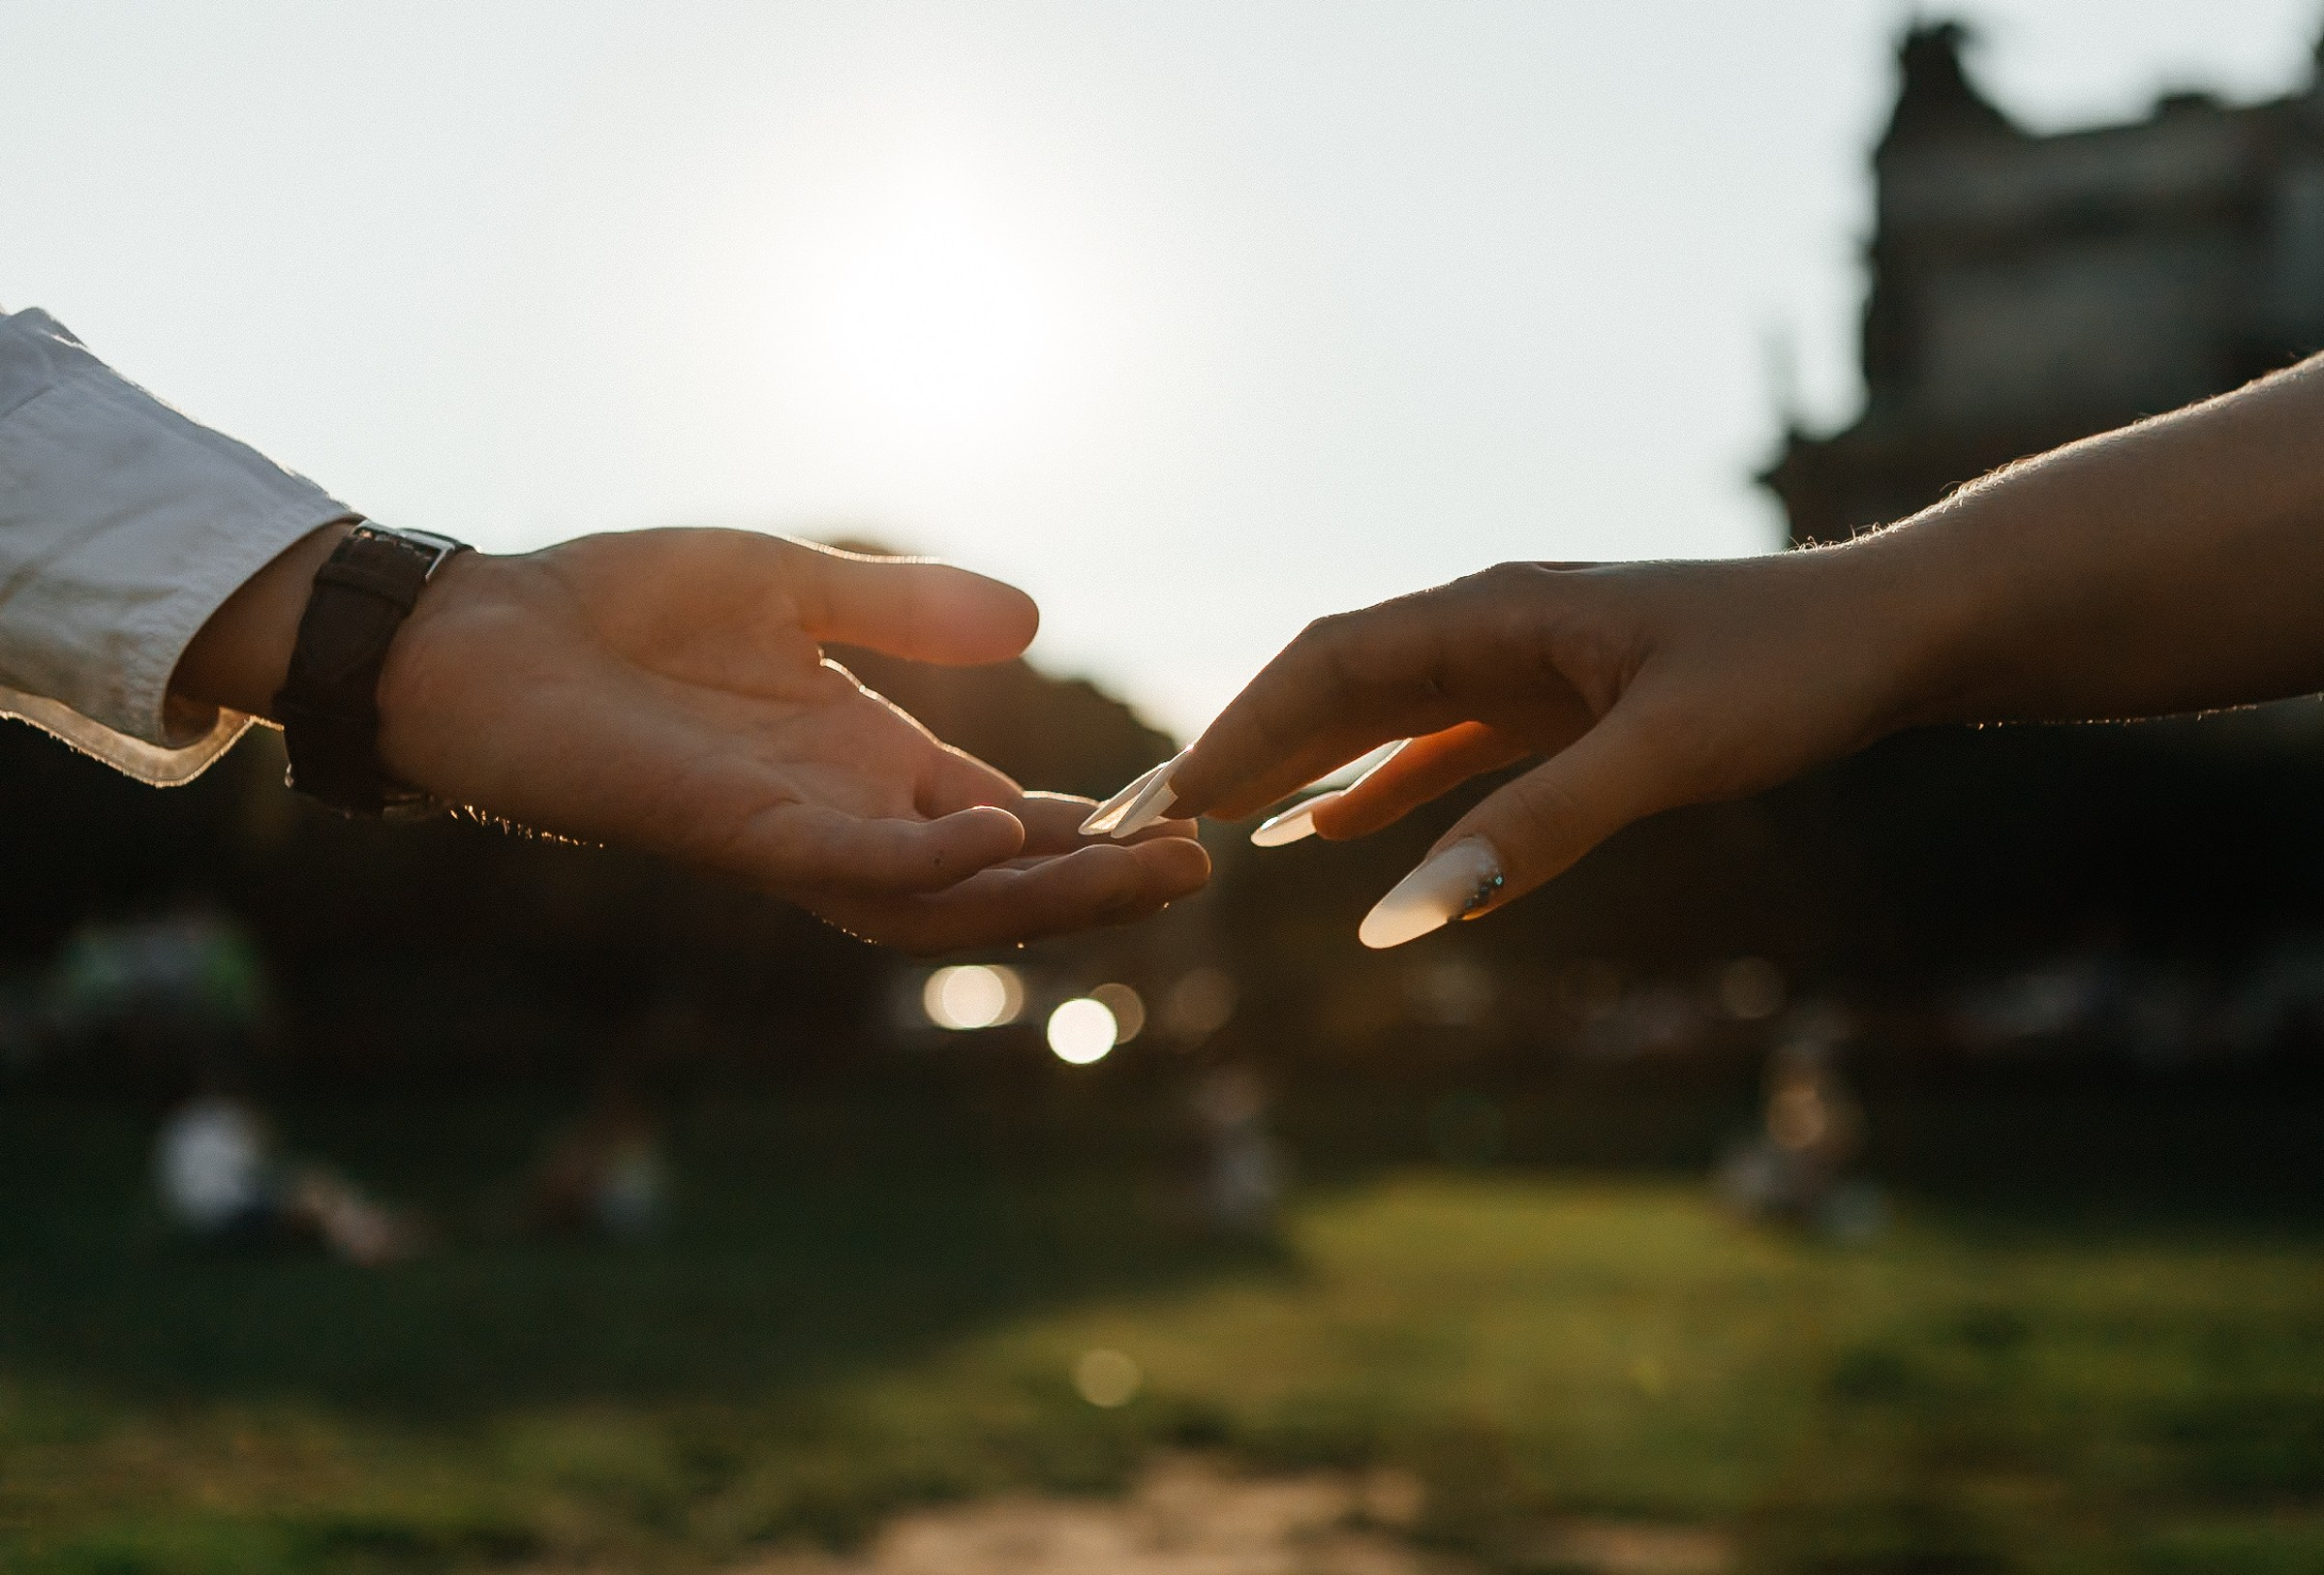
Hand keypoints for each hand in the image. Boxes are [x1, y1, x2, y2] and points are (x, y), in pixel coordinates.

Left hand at [175, 525, 1208, 951]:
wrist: (477, 632)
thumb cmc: (616, 608)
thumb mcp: (792, 583)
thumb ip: (907, 607)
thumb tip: (1033, 619)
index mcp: (864, 764)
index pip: (1003, 819)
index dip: (1091, 827)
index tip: (1181, 816)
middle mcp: (841, 815)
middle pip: (994, 883)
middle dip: (1096, 883)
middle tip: (1197, 870)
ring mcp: (790, 835)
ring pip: (942, 904)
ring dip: (1045, 899)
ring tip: (1147, 876)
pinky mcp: (729, 833)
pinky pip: (851, 868)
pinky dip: (933, 862)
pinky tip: (1003, 838)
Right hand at [1167, 547, 1932, 944]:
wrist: (1893, 631)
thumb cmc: (1790, 673)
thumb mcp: (1665, 755)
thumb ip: (1534, 830)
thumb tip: (1402, 917)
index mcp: (1494, 614)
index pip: (1327, 666)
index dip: (1238, 733)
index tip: (1163, 801)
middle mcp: (1491, 627)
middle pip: (1330, 684)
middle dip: (1238, 750)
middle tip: (1146, 822)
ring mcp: (1523, 664)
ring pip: (1376, 714)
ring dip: (1294, 767)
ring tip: (1208, 829)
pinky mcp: (1561, 703)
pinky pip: (1438, 744)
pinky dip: (1376, 785)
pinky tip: (1334, 832)